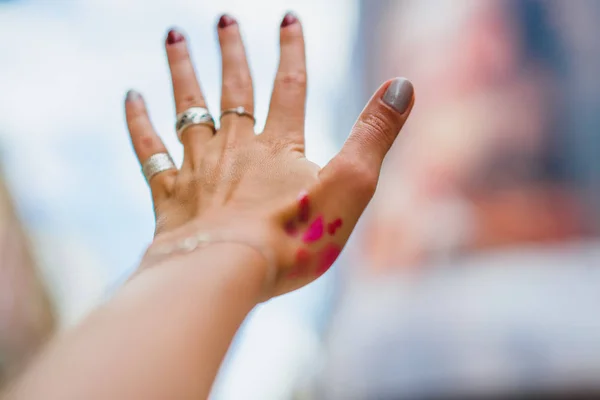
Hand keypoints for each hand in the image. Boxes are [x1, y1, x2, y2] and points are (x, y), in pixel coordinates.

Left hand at [124, 13, 413, 298]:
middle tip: (223, 18)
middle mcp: (236, 149)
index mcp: (280, 147)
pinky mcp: (170, 195)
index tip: (287, 18)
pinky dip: (139, 122)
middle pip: (234, 90)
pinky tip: (131, 96)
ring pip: (189, 108)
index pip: (289, 87)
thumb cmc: (292, 237)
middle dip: (231, 52)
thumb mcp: (351, 186)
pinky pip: (150, 149)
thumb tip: (403, 84)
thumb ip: (375, 135)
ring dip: (182, 70)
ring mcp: (199, 169)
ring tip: (173, 34)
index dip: (291, 51)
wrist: (226, 273)